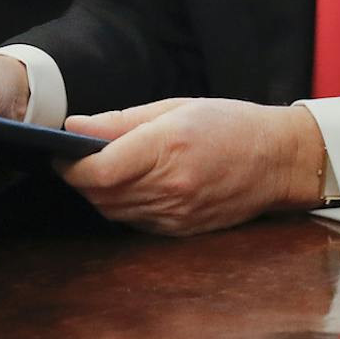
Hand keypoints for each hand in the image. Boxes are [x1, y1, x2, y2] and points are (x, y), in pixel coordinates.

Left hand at [58, 98, 325, 236]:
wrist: (280, 161)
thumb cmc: (231, 124)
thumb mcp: (175, 107)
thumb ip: (120, 121)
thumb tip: (74, 126)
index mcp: (167, 148)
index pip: (98, 171)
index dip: (69, 166)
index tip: (59, 153)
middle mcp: (170, 187)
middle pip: (99, 195)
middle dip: (80, 179)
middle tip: (76, 158)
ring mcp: (176, 214)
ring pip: (113, 212)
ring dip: (99, 193)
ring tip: (104, 169)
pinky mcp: (181, 230)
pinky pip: (134, 222)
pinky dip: (123, 206)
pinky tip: (132, 186)